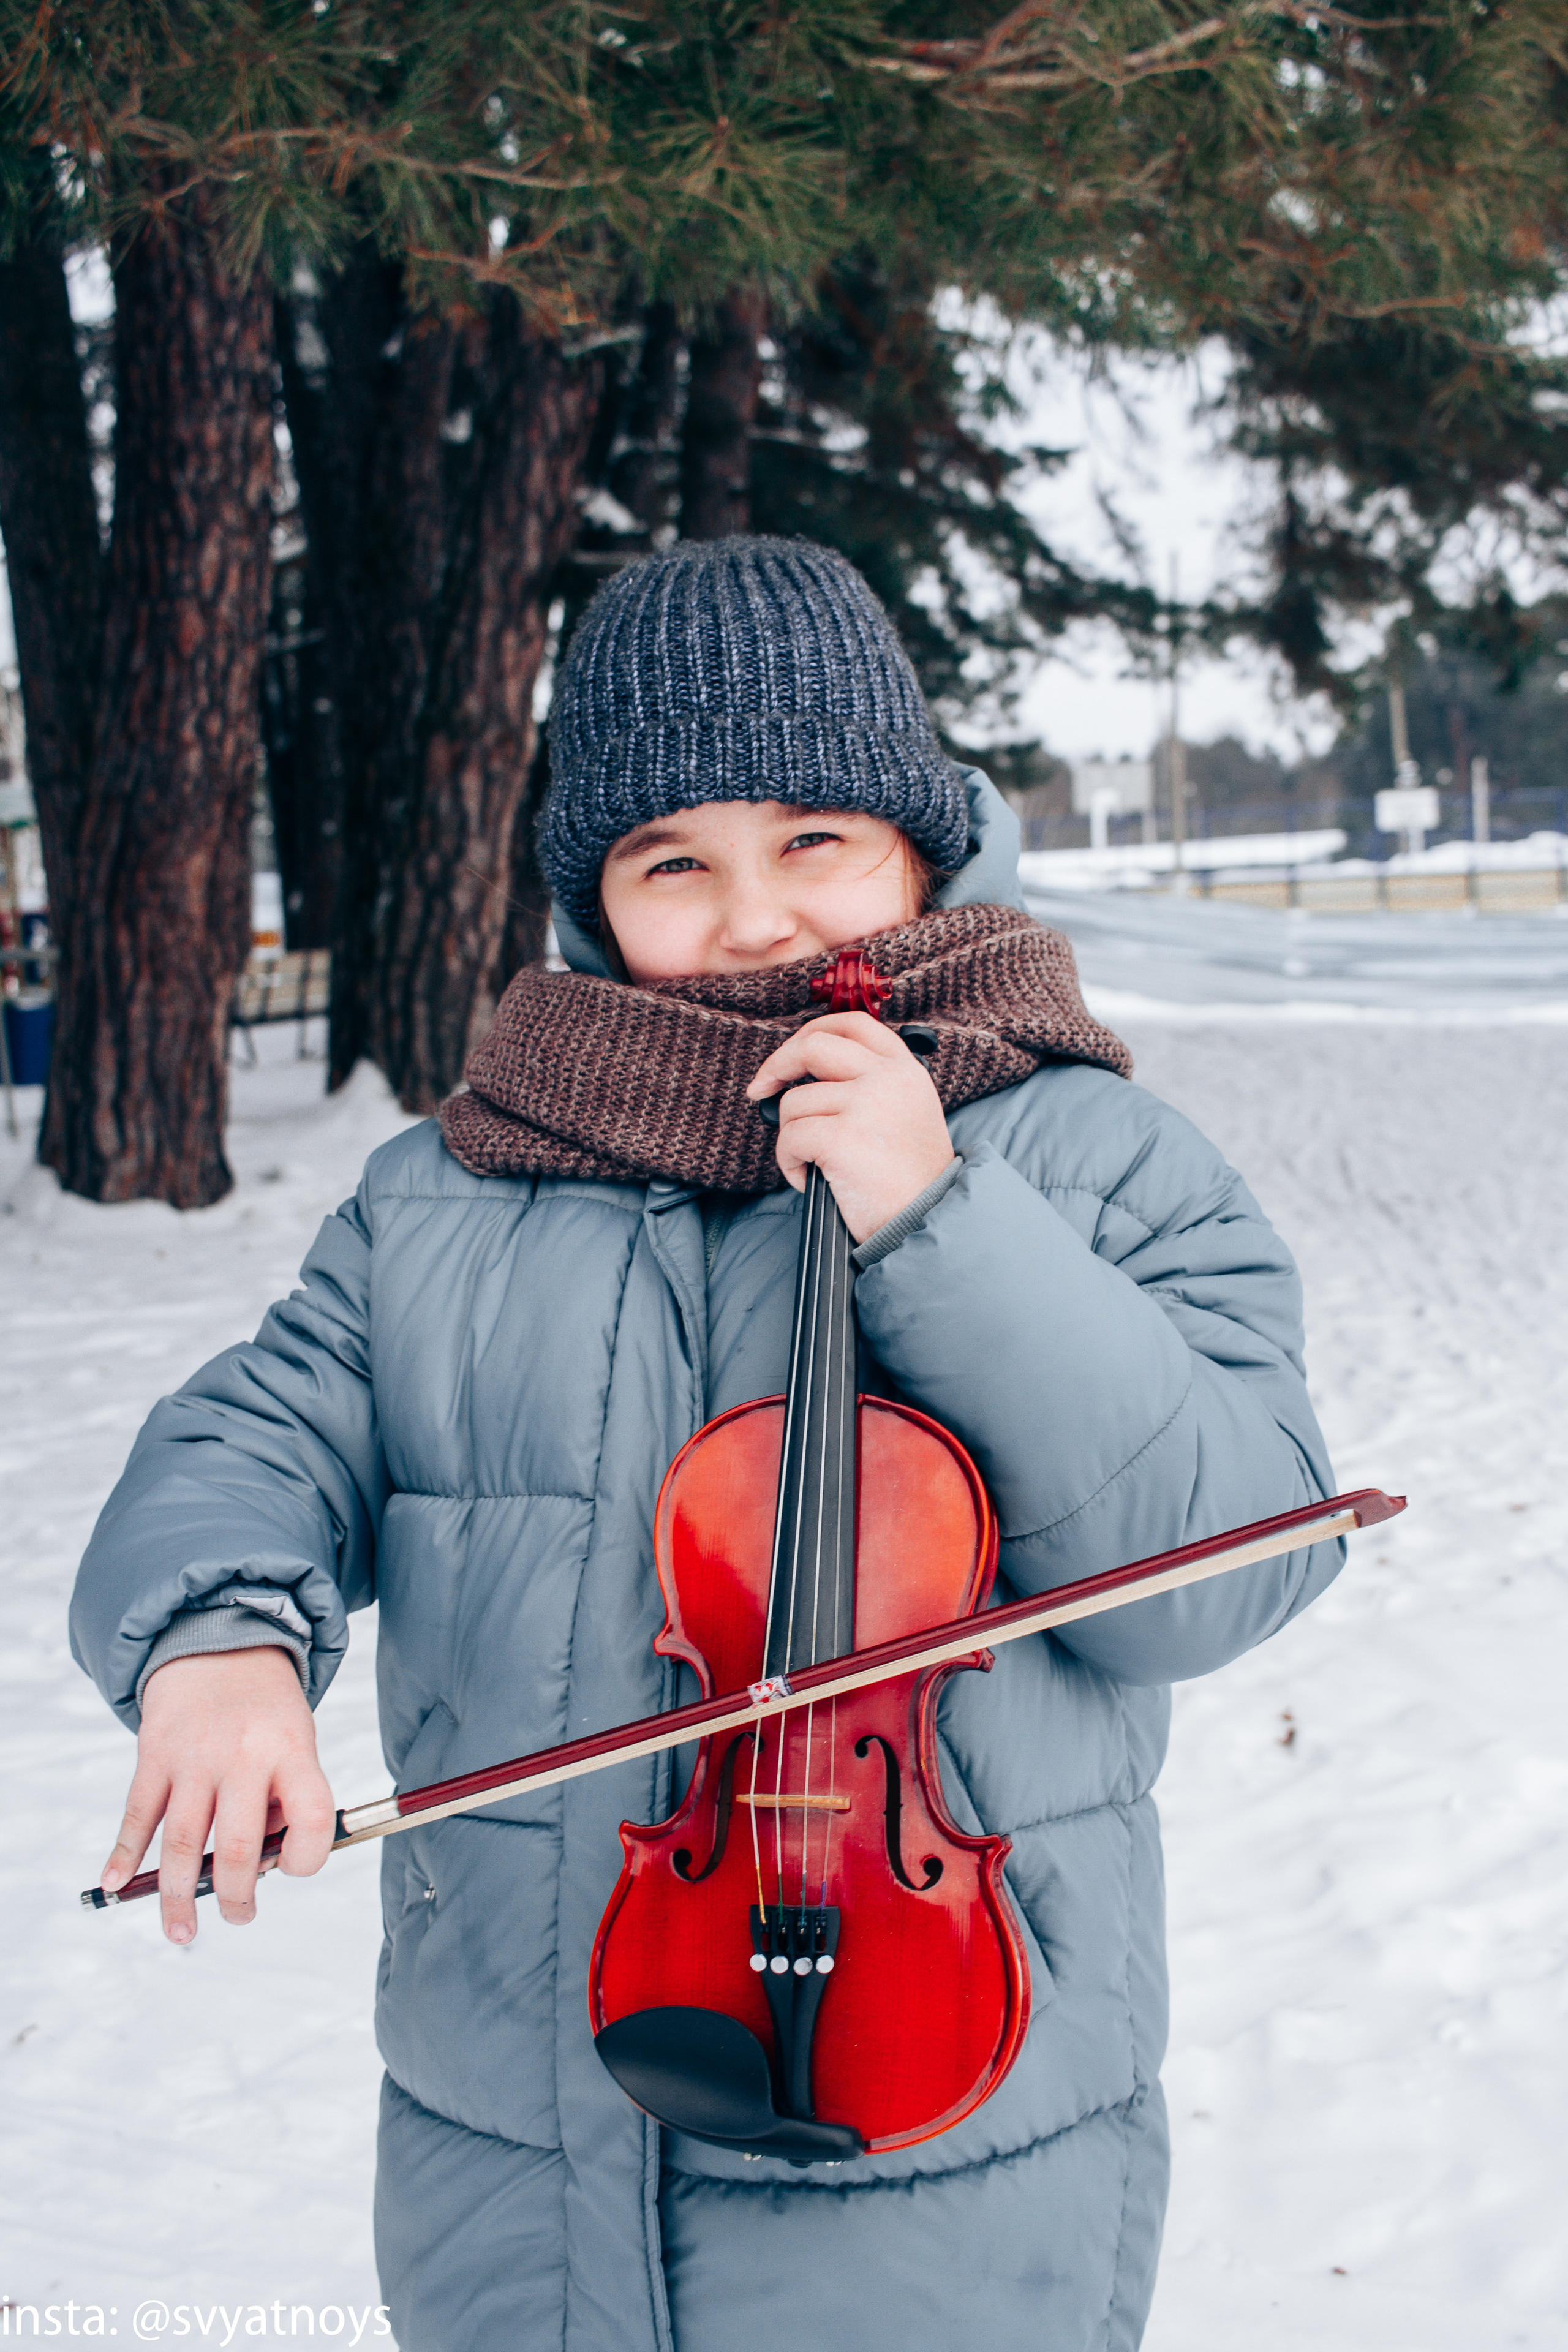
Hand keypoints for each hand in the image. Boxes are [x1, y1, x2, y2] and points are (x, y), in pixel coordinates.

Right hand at [101, 1646, 335, 1943]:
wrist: (219, 1644)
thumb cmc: (266, 1712)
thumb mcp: (297, 1741)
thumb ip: (284, 1800)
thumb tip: (256, 1869)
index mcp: (292, 1750)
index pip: (312, 1818)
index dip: (306, 1858)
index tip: (291, 1869)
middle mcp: (243, 1754)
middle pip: (236, 1846)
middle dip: (235, 1897)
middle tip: (238, 1916)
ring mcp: (194, 1755)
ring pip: (181, 1842)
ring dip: (178, 1896)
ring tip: (182, 1930)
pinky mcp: (154, 1754)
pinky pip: (138, 1814)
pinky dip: (125, 1855)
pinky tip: (117, 1885)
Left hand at [746, 1012, 955, 1243]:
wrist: (928, 1220)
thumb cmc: (910, 1176)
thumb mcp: (908, 1111)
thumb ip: (873, 1082)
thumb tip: (808, 1072)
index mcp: (905, 1069)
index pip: (851, 1023)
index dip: (810, 1033)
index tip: (789, 1056)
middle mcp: (888, 1078)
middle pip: (812, 1046)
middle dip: (776, 1066)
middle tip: (761, 1090)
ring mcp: (866, 1104)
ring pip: (794, 1102)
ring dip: (791, 1136)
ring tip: (813, 1162)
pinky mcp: (843, 1137)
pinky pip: (790, 1138)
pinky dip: (789, 1162)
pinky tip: (809, 1178)